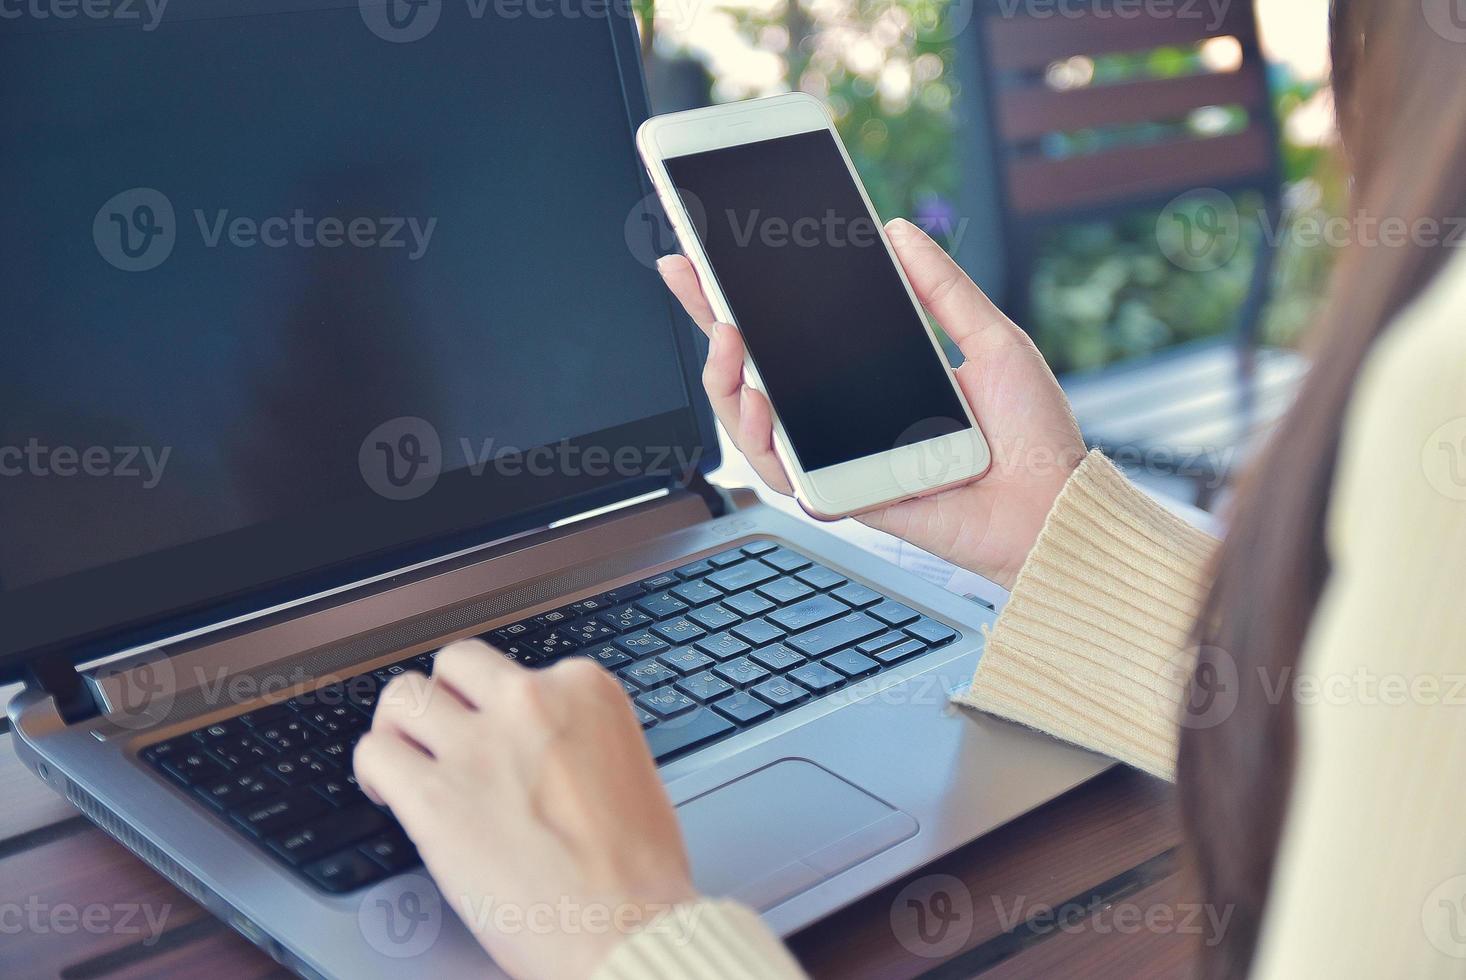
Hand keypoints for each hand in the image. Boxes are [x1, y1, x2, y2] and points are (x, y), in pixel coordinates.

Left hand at [354, 640, 696, 979]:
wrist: (628, 927)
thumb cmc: (638, 870)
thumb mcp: (627, 768)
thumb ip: (577, 738)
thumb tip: (537, 748)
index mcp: (583, 689)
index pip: (515, 670)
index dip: (497, 708)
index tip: (494, 736)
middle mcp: (528, 701)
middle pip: (455, 665)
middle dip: (444, 698)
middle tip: (441, 734)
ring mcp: (478, 745)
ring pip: (403, 697)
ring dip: (399, 727)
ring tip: (403, 757)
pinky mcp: (434, 796)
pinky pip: (375, 753)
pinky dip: (373, 770)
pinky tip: (388, 794)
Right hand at [658, 218, 1085, 589]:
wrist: (1055, 504)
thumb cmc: (1033, 435)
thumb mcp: (991, 339)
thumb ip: (942, 289)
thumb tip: (897, 230)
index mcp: (868, 373)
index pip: (789, 333)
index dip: (738, 299)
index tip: (702, 258)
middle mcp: (842, 415)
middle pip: (751, 375)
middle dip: (710, 326)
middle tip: (698, 283)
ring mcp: (838, 457)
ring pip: (749, 426)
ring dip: (727, 385)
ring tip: (731, 344)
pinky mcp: (844, 497)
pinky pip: (785, 477)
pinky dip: (764, 446)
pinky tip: (764, 410)